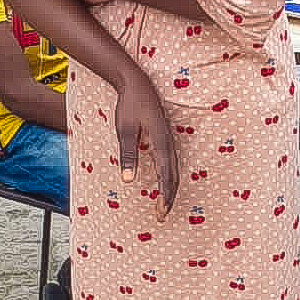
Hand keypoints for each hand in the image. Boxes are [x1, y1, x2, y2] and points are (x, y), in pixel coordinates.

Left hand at [115, 68, 178, 216]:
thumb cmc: (129, 105)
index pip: (166, 175)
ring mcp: (168, 139)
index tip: (160, 212)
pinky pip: (170, 161)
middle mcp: (168, 142)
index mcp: (161, 141)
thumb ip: (128, 155)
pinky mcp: (164, 137)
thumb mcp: (125, 130)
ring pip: (174, 169)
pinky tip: (162, 183)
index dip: (165, 195)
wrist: (136, 83)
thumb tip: (128, 181)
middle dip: (169, 197)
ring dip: (170, 188)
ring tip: (163, 204)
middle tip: (161, 215)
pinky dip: (168, 176)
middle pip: (174, 175)